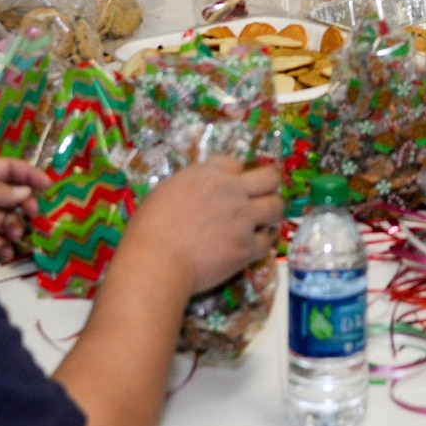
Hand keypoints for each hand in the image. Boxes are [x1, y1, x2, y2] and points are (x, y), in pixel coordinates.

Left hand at [0, 157, 50, 261]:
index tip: (48, 185)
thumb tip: (26, 192)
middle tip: (34, 214)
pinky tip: (8, 251)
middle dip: (25, 203)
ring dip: (17, 226)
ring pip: (7, 221)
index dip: (28, 174)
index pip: (6, 169)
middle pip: (11, 195)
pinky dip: (7, 247)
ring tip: (17, 234)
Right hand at [120, 158, 282, 295]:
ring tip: (262, 222)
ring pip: (276, 206)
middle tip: (261, 198)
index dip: (236, 175)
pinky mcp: (247, 247)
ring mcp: (243, 218)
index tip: (233, 186)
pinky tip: (256, 245)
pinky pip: (269, 240)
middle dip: (268, 186)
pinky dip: (264, 242)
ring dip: (271, 213)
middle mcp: (231, 191)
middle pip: (270, 177)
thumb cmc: (148, 229)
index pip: (236, 163)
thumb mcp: (165, 193)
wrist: (156, 262)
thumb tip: (200, 192)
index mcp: (208, 174)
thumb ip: (191, 187)